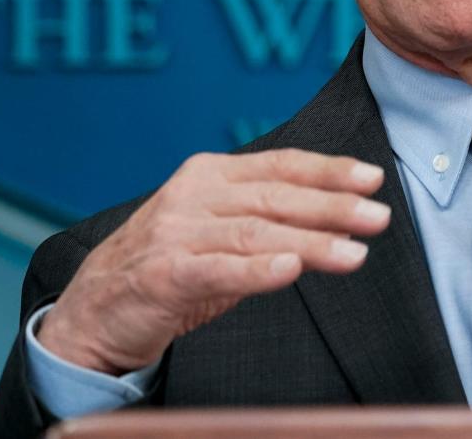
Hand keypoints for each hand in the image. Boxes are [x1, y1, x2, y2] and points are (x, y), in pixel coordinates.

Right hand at [36, 149, 389, 373]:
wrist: (94, 307)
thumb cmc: (172, 265)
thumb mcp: (221, 232)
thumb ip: (270, 222)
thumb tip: (340, 221)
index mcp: (210, 174)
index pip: (280, 165)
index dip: (329, 171)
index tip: (372, 178)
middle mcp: (193, 195)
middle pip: (274, 197)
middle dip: (332, 206)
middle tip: (377, 216)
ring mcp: (176, 232)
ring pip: (255, 233)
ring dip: (310, 243)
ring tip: (354, 252)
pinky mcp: (162, 274)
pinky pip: (219, 270)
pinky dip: (258, 270)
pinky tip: (292, 270)